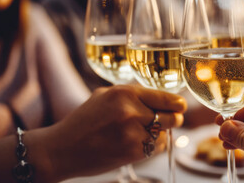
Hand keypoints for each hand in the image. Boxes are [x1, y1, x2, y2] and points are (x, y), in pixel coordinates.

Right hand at [42, 85, 186, 180]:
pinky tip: (136, 144)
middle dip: (172, 119)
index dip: (177, 104)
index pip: (166, 97)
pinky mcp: (133, 151)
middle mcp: (131, 110)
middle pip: (172, 116)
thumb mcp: (106, 96)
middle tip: (167, 121)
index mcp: (125, 92)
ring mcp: (133, 132)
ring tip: (142, 133)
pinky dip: (152, 147)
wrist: (62, 149)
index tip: (181, 107)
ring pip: (165, 133)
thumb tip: (163, 98)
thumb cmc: (85, 121)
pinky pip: (156, 147)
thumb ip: (133, 95)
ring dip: (160, 134)